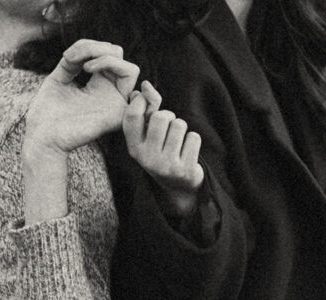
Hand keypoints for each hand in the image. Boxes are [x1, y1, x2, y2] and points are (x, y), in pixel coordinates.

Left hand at [24, 39, 139, 156]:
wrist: (42, 137)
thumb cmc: (46, 114)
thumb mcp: (58, 79)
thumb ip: (72, 61)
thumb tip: (85, 48)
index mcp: (96, 87)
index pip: (106, 56)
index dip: (88, 47)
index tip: (66, 57)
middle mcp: (109, 95)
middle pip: (119, 57)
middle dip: (97, 48)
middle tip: (73, 58)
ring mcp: (115, 103)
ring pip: (130, 66)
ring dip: (105, 55)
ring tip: (84, 65)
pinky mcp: (118, 109)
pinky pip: (131, 74)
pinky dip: (111, 62)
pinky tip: (88, 70)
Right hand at [123, 81, 204, 217]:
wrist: (178, 187)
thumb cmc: (162, 152)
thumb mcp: (149, 134)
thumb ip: (147, 110)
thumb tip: (144, 86)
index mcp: (134, 148)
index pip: (132, 117)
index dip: (142, 102)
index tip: (147, 102)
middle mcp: (146, 158)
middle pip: (161, 117)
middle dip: (169, 117)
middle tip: (169, 129)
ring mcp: (166, 165)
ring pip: (179, 125)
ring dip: (182, 129)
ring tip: (179, 142)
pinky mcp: (184, 169)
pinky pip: (193, 137)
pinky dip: (193, 140)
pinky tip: (188, 152)